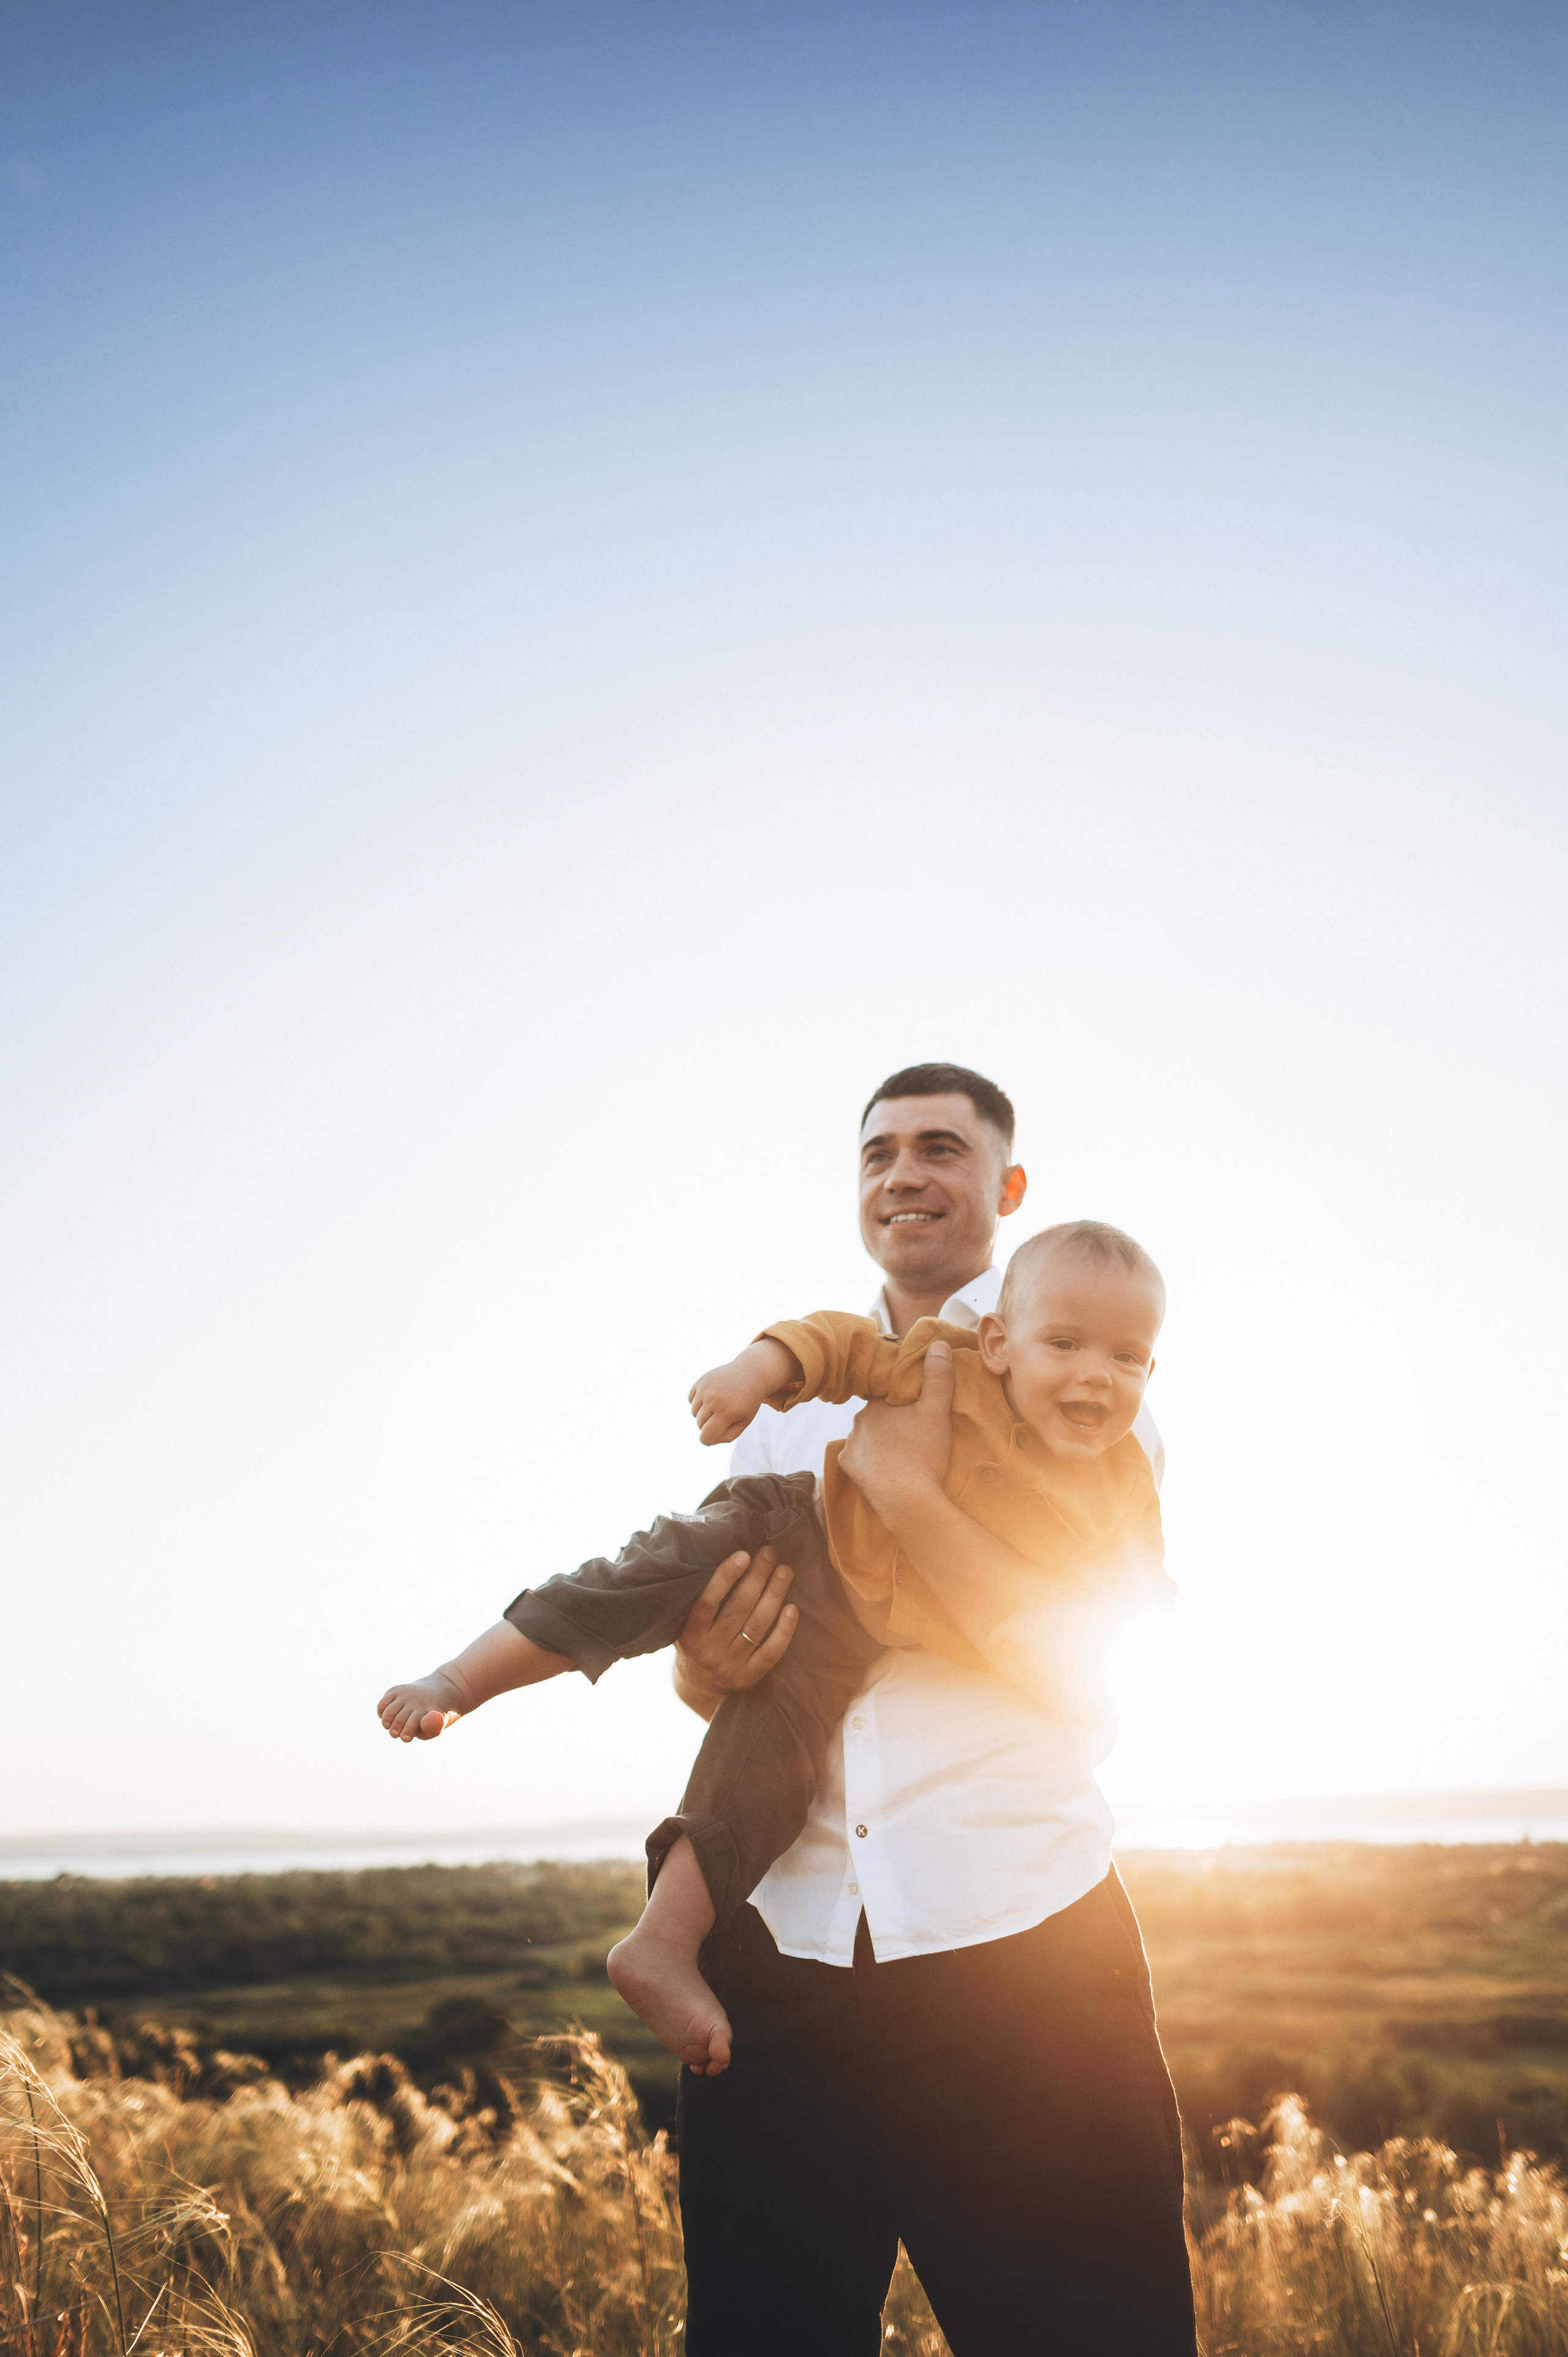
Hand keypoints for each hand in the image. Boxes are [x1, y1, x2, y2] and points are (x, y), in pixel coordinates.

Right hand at [378, 1671, 463, 1742]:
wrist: (437, 1692)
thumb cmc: (435, 1716)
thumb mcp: (438, 1724)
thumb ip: (430, 1729)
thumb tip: (419, 1729)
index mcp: (428, 1710)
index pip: (415, 1722)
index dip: (408, 1731)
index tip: (406, 1739)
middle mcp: (415, 1700)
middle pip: (400, 1718)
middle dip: (395, 1729)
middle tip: (395, 1735)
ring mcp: (405, 1694)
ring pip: (389, 1711)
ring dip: (386, 1722)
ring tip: (389, 1727)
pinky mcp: (395, 1690)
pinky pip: (383, 1703)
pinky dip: (381, 1712)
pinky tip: (386, 1717)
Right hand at [672, 1545, 797, 1717]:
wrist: (699, 1685)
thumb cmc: (697, 1640)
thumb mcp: (687, 1622)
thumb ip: (700, 1597)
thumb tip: (730, 1555)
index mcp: (689, 1634)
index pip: (707, 1601)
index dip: (726, 1577)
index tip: (743, 1554)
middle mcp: (709, 1651)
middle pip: (739, 1608)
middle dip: (757, 1577)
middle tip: (770, 1553)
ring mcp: (731, 1665)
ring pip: (757, 1626)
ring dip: (774, 1594)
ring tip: (785, 1571)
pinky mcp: (750, 1677)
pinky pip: (772, 1651)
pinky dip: (784, 1630)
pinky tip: (792, 1608)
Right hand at [688, 1339, 801, 1444]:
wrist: (751, 1373)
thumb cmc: (748, 1402)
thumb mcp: (744, 1422)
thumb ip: (726, 1436)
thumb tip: (706, 1440)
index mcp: (727, 1413)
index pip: (705, 1437)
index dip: (709, 1439)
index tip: (716, 1434)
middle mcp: (714, 1400)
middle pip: (700, 1425)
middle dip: (710, 1424)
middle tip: (725, 1415)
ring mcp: (705, 1389)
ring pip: (694, 1413)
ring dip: (704, 1413)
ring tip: (720, 1404)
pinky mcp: (700, 1382)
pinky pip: (691, 1400)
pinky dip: (699, 1401)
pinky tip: (713, 1395)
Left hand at [837, 1338, 954, 1531]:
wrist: (907, 1499)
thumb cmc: (923, 1452)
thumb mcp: (937, 1411)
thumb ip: (938, 1376)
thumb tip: (938, 1344)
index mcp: (877, 1402)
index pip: (889, 1393)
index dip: (903, 1400)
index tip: (917, 1410)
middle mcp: (858, 1419)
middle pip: (877, 1415)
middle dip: (892, 1421)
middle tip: (914, 1434)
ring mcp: (851, 1444)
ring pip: (868, 1436)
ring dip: (881, 1441)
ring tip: (903, 1454)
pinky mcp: (848, 1468)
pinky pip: (859, 1459)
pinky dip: (871, 1462)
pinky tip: (886, 1467)